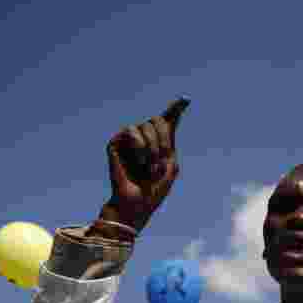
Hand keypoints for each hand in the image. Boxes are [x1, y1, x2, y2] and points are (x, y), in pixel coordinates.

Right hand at [99, 97, 189, 231]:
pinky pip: (132, 131)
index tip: (187, 99)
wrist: (137, 203)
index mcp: (160, 144)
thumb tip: (167, 119)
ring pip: (146, 125)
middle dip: (165, 141)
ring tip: (150, 167)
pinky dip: (140, 147)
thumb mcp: (170, 165)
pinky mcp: (115, 142)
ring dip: (153, 148)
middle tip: (163, 161)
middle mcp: (145, 138)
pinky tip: (138, 162)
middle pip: (158, 120)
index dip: (176, 108)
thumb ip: (171, 141)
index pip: (168, 122)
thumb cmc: (154, 189)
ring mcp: (129, 139)